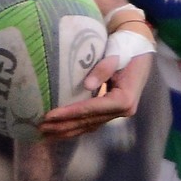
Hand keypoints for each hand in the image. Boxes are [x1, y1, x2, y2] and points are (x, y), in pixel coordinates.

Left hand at [37, 49, 151, 140]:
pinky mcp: (112, 112)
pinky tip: (59, 130)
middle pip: (88, 121)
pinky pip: (91, 123)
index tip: (49, 116)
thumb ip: (103, 69)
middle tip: (40, 127)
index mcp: (124, 98)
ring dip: (66, 130)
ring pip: (89, 126)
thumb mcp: (117, 54)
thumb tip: (87, 85)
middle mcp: (123, 110)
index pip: (92, 109)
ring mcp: (118, 113)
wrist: (140, 47)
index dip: (69, 113)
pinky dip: (75, 127)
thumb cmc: (127, 47)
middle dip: (63, 125)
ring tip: (44, 133)